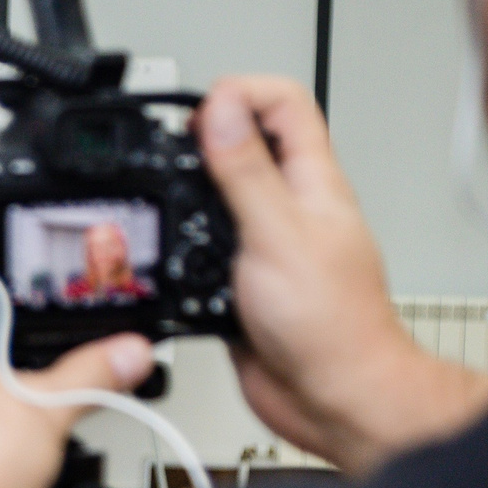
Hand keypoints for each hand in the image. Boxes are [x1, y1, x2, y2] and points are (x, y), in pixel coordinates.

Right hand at [195, 76, 487, 474]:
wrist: (329, 395)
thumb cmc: (329, 323)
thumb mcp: (278, 233)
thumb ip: (246, 171)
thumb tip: (221, 110)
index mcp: (311, 182)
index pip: (283, 103)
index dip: (238, 92)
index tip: (196, 113)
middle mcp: (288, 207)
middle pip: (244, 143)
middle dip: (201, 135)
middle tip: (166, 148)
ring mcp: (262, 243)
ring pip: (217, 196)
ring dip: (184, 190)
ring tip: (158, 191)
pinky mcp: (237, 281)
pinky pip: (200, 250)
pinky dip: (175, 246)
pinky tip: (163, 251)